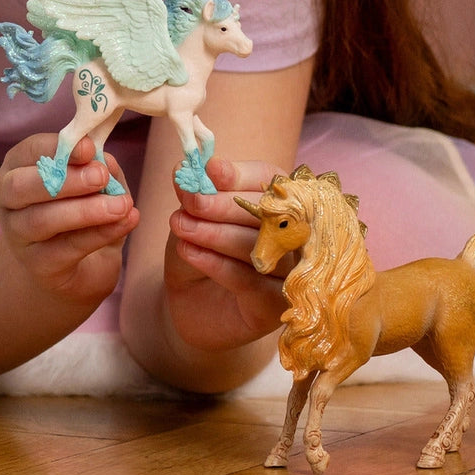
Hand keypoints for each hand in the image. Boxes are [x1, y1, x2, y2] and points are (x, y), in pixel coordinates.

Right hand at [0, 134, 139, 306]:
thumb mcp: (90, 184)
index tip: (89, 147)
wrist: (74, 268)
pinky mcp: (38, 265)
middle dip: (65, 179)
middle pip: (22, 186)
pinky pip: (67, 248)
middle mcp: (9, 201)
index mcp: (17, 168)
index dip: (56, 147)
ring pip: (42, 220)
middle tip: (101, 176)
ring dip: (86, 210)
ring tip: (122, 205)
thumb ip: (96, 168)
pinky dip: (100, 234)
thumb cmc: (77, 212)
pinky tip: (126, 222)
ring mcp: (18, 236)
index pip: (28, 151)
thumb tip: (105, 161)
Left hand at [166, 156, 289, 351]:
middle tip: (190, 201)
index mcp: (279, 202)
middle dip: (223, 204)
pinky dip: (215, 263)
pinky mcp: (274, 307)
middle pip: (266, 214)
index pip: (269, 180)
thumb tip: (186, 167)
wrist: (190, 301)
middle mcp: (294, 236)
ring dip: (214, 233)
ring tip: (180, 226)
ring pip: (257, 246)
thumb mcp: (193, 215)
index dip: (240, 174)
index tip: (210, 170)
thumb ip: (195, 192)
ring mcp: (289, 274)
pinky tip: (188, 251)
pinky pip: (248, 281)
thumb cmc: (201, 248)